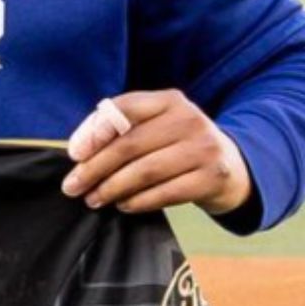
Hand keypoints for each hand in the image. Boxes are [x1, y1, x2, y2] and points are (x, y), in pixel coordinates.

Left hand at [62, 90, 251, 215]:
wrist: (231, 167)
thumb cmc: (177, 145)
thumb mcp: (156, 125)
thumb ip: (120, 127)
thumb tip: (79, 150)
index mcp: (169, 100)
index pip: (124, 108)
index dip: (94, 131)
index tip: (73, 155)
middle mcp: (189, 119)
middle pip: (130, 144)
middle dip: (95, 168)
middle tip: (73, 186)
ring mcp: (204, 148)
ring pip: (145, 171)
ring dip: (112, 188)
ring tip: (94, 199)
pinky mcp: (213, 177)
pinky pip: (166, 193)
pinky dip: (138, 201)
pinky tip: (122, 205)